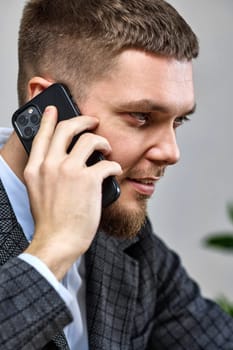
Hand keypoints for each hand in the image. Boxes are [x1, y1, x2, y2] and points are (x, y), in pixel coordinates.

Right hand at [24, 106, 121, 279]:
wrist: (57, 241)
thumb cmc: (50, 221)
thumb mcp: (38, 192)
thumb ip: (45, 173)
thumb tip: (62, 159)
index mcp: (36, 168)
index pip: (42, 135)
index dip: (48, 119)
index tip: (53, 110)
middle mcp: (50, 165)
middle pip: (67, 128)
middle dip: (83, 120)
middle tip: (92, 121)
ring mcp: (69, 171)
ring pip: (90, 139)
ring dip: (102, 141)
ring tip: (107, 150)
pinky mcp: (89, 180)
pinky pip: (107, 163)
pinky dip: (114, 166)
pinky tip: (115, 172)